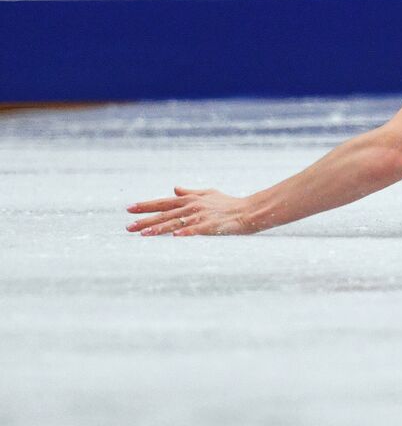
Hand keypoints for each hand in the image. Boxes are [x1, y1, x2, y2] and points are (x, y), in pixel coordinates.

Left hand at [126, 186, 258, 236]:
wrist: (248, 211)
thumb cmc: (228, 203)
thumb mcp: (208, 194)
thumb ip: (189, 192)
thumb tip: (174, 188)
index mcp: (190, 200)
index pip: (163, 203)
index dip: (146, 205)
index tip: (129, 209)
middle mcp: (192, 207)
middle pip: (164, 214)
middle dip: (145, 220)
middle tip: (128, 227)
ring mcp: (201, 217)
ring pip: (176, 223)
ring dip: (159, 229)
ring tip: (144, 234)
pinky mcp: (211, 226)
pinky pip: (196, 231)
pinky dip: (186, 233)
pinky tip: (176, 237)